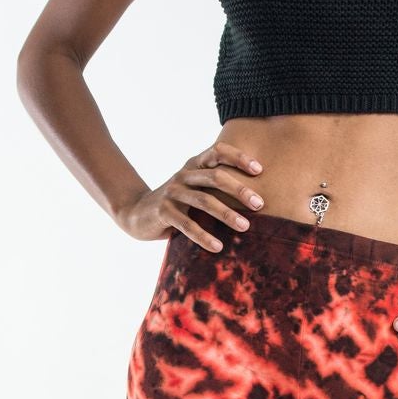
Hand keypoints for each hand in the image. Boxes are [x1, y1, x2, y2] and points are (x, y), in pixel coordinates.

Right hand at [117, 137, 264, 249]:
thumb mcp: (195, 189)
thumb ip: (215, 187)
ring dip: (227, 214)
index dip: (239, 157)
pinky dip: (204, 236)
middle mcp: (183, 175)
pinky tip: (218, 247)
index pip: (217, 151)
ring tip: (245, 227)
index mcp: (193, 165)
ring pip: (204, 201)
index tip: (260, 170)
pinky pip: (187, 224)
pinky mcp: (163, 212)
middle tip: (260, 204)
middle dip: (240, 190)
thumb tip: (256, 197)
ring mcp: (172, 192)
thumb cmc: (177, 203)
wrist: (137, 213)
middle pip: (216, 176)